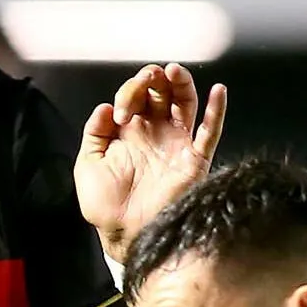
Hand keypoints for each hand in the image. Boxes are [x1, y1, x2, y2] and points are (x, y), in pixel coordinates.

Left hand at [75, 64, 227, 262]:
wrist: (125, 234)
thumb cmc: (106, 207)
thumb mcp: (88, 165)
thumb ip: (94, 133)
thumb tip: (104, 108)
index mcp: (130, 133)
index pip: (136, 96)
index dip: (129, 94)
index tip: (120, 114)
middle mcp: (155, 134)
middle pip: (161, 93)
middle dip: (154, 79)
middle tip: (148, 79)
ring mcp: (176, 145)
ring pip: (186, 104)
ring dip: (182, 84)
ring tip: (174, 71)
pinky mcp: (194, 160)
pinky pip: (210, 132)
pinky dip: (216, 111)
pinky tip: (217, 91)